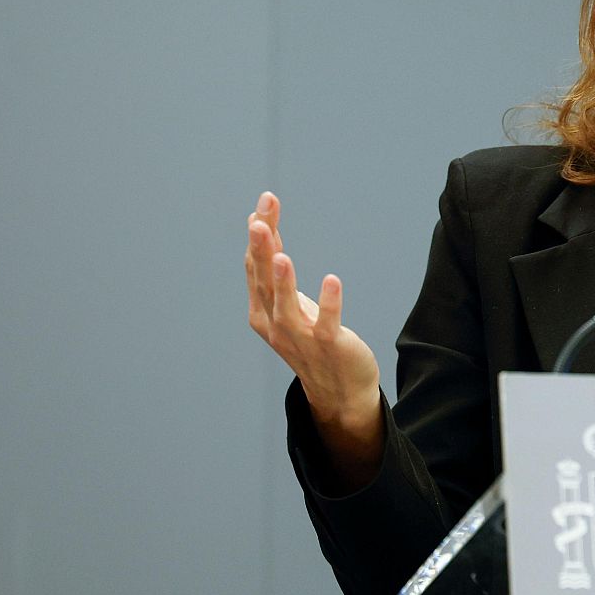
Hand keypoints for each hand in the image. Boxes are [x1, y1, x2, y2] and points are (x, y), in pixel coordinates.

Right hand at [245, 192, 383, 479]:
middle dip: (262, 251)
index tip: (264, 205)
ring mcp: (301, 337)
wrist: (338, 390)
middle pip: (265, 283)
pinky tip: (332, 279)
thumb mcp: (290, 303)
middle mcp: (275, 325)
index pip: (256, 269)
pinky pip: (327, 323)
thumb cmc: (313, 340)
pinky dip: (329, 302)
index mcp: (263, 312)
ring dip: (283, 281)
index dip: (259, 238)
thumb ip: (275, 270)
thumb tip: (262, 226)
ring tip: (281, 254)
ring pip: (287, 307)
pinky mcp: (329, 346)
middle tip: (259, 220)